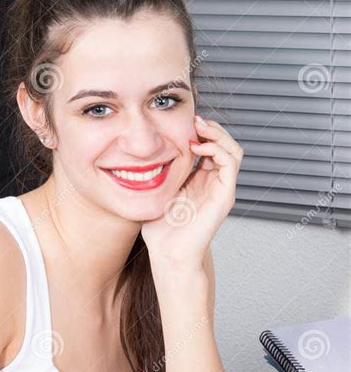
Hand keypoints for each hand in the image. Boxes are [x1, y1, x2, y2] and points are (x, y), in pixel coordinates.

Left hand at [141, 115, 243, 271]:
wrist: (168, 253)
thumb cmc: (160, 229)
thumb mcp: (155, 191)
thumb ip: (155, 173)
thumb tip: (139, 153)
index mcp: (199, 180)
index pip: (209, 146)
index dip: (199, 131)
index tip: (183, 120)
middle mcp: (214, 183)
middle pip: (224, 144)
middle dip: (210, 128)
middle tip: (194, 119)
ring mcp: (221, 189)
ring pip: (232, 149)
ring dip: (217, 134)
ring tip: (198, 127)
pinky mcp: (225, 195)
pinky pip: (231, 163)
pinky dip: (217, 149)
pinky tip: (198, 147)